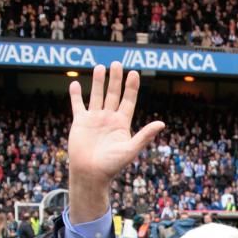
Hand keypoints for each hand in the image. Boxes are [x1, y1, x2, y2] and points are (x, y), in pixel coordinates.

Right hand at [67, 62, 164, 222]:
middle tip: (117, 63)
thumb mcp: (130, 149)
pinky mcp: (80, 122)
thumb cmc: (112, 165)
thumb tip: (162, 124)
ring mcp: (94, 119)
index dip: (131, 88)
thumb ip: (144, 135)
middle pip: (113, 94)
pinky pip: (78, 105)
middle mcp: (109, 119)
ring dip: (98, 82)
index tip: (134, 73)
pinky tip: (75, 84)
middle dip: (115, 79)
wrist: (90, 174)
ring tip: (100, 67)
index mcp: (122, 124)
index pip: (128, 101)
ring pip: (97, 96)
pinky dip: (76, 95)